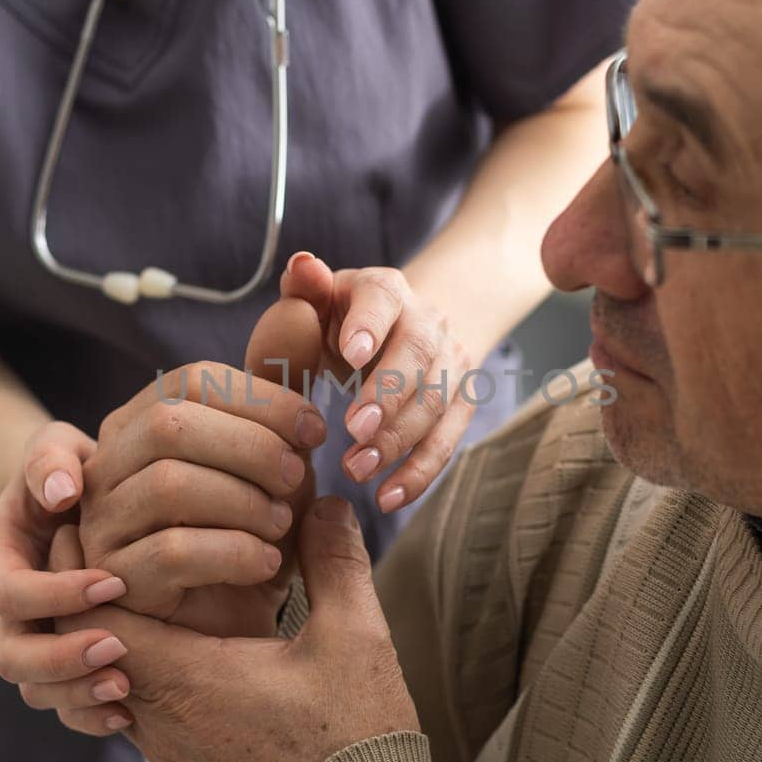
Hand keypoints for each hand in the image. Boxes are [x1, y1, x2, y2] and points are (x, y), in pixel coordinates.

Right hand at [0, 421, 134, 715]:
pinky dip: (86, 716)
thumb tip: (59, 491)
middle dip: (60, 657)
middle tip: (117, 647)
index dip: (56, 594)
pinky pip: (58, 706)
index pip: (9, 591)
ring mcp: (24, 641)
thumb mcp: (57, 448)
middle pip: (8, 653)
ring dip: (75, 694)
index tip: (114, 584)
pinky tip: (128, 711)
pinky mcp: (52, 667)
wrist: (81, 505)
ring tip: (126, 689)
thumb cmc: (71, 471)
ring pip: (30, 688)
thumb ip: (51, 458)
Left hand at [55, 497, 420, 761]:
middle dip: (96, 591)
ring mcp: (169, 752)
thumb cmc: (355, 741)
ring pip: (110, 681)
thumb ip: (334, 562)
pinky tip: (188, 642)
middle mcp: (157, 720)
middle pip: (86, 649)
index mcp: (183, 679)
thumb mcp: (354, 637)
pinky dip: (147, 669)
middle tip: (117, 539)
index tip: (100, 521)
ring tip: (150, 582)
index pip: (89, 616)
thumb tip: (325, 502)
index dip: (86, 565)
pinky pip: (139, 710)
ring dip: (122, 632)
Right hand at [77, 294, 328, 637]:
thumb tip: (304, 292)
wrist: (230, 623)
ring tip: (286, 523)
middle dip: (252, 447)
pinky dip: (233, 551)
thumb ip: (284, 376)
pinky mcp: (111, 580)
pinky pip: (169, 552)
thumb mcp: (276, 448)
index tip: (318, 430)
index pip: (194, 381)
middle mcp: (108, 462)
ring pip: (169, 485)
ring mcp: (101, 521)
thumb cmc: (252, 525)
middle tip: (303, 477)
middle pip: (174, 425)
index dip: (263, 398)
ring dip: (245, 501)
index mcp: (145, 418)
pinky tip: (271, 562)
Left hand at [275, 254, 476, 514]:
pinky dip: (421, 473)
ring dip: (400, 440)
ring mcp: (450, 365)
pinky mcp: (460, 406)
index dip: (370, 324)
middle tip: (354, 429)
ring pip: (437, 402)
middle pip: (418, 354)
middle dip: (390, 394)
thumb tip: (301, 264)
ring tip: (356, 470)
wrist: (414, 324)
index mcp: (385, 290)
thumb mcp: (322, 299)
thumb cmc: (347, 318)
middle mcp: (427, 323)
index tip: (352, 354)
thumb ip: (305, 288)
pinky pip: (447, 442)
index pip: (383, 299)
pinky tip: (388, 498)